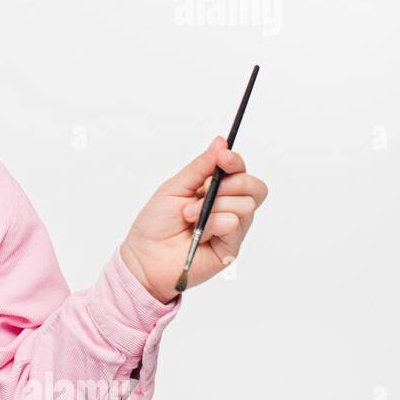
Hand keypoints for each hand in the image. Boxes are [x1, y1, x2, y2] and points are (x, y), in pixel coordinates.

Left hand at [119, 135, 267, 302]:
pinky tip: (197, 233)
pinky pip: (234, 224)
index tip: (223, 158)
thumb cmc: (155, 224)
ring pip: (246, 205)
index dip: (235, 161)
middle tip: (202, 191)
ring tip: (188, 216)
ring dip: (213, 206)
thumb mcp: (174, 188)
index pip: (239, 171)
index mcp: (215, 191)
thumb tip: (221, 142)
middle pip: (254, 187)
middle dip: (230, 184)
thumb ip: (200, 167)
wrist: (144, 257)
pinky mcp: (231, 247)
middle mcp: (228, 207)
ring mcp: (232, 228)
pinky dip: (212, 224)